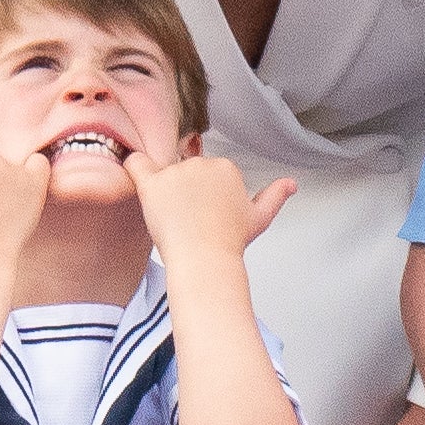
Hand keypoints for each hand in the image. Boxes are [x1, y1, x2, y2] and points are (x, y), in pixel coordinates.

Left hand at [124, 152, 295, 262]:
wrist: (206, 261)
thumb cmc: (230, 243)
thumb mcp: (259, 218)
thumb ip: (274, 196)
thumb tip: (291, 184)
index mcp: (226, 167)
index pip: (206, 172)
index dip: (203, 192)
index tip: (205, 212)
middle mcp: (201, 164)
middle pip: (184, 169)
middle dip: (184, 189)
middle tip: (188, 218)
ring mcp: (176, 173)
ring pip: (162, 173)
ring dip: (164, 191)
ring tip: (172, 219)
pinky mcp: (153, 185)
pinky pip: (135, 164)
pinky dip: (132, 166)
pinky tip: (135, 175)